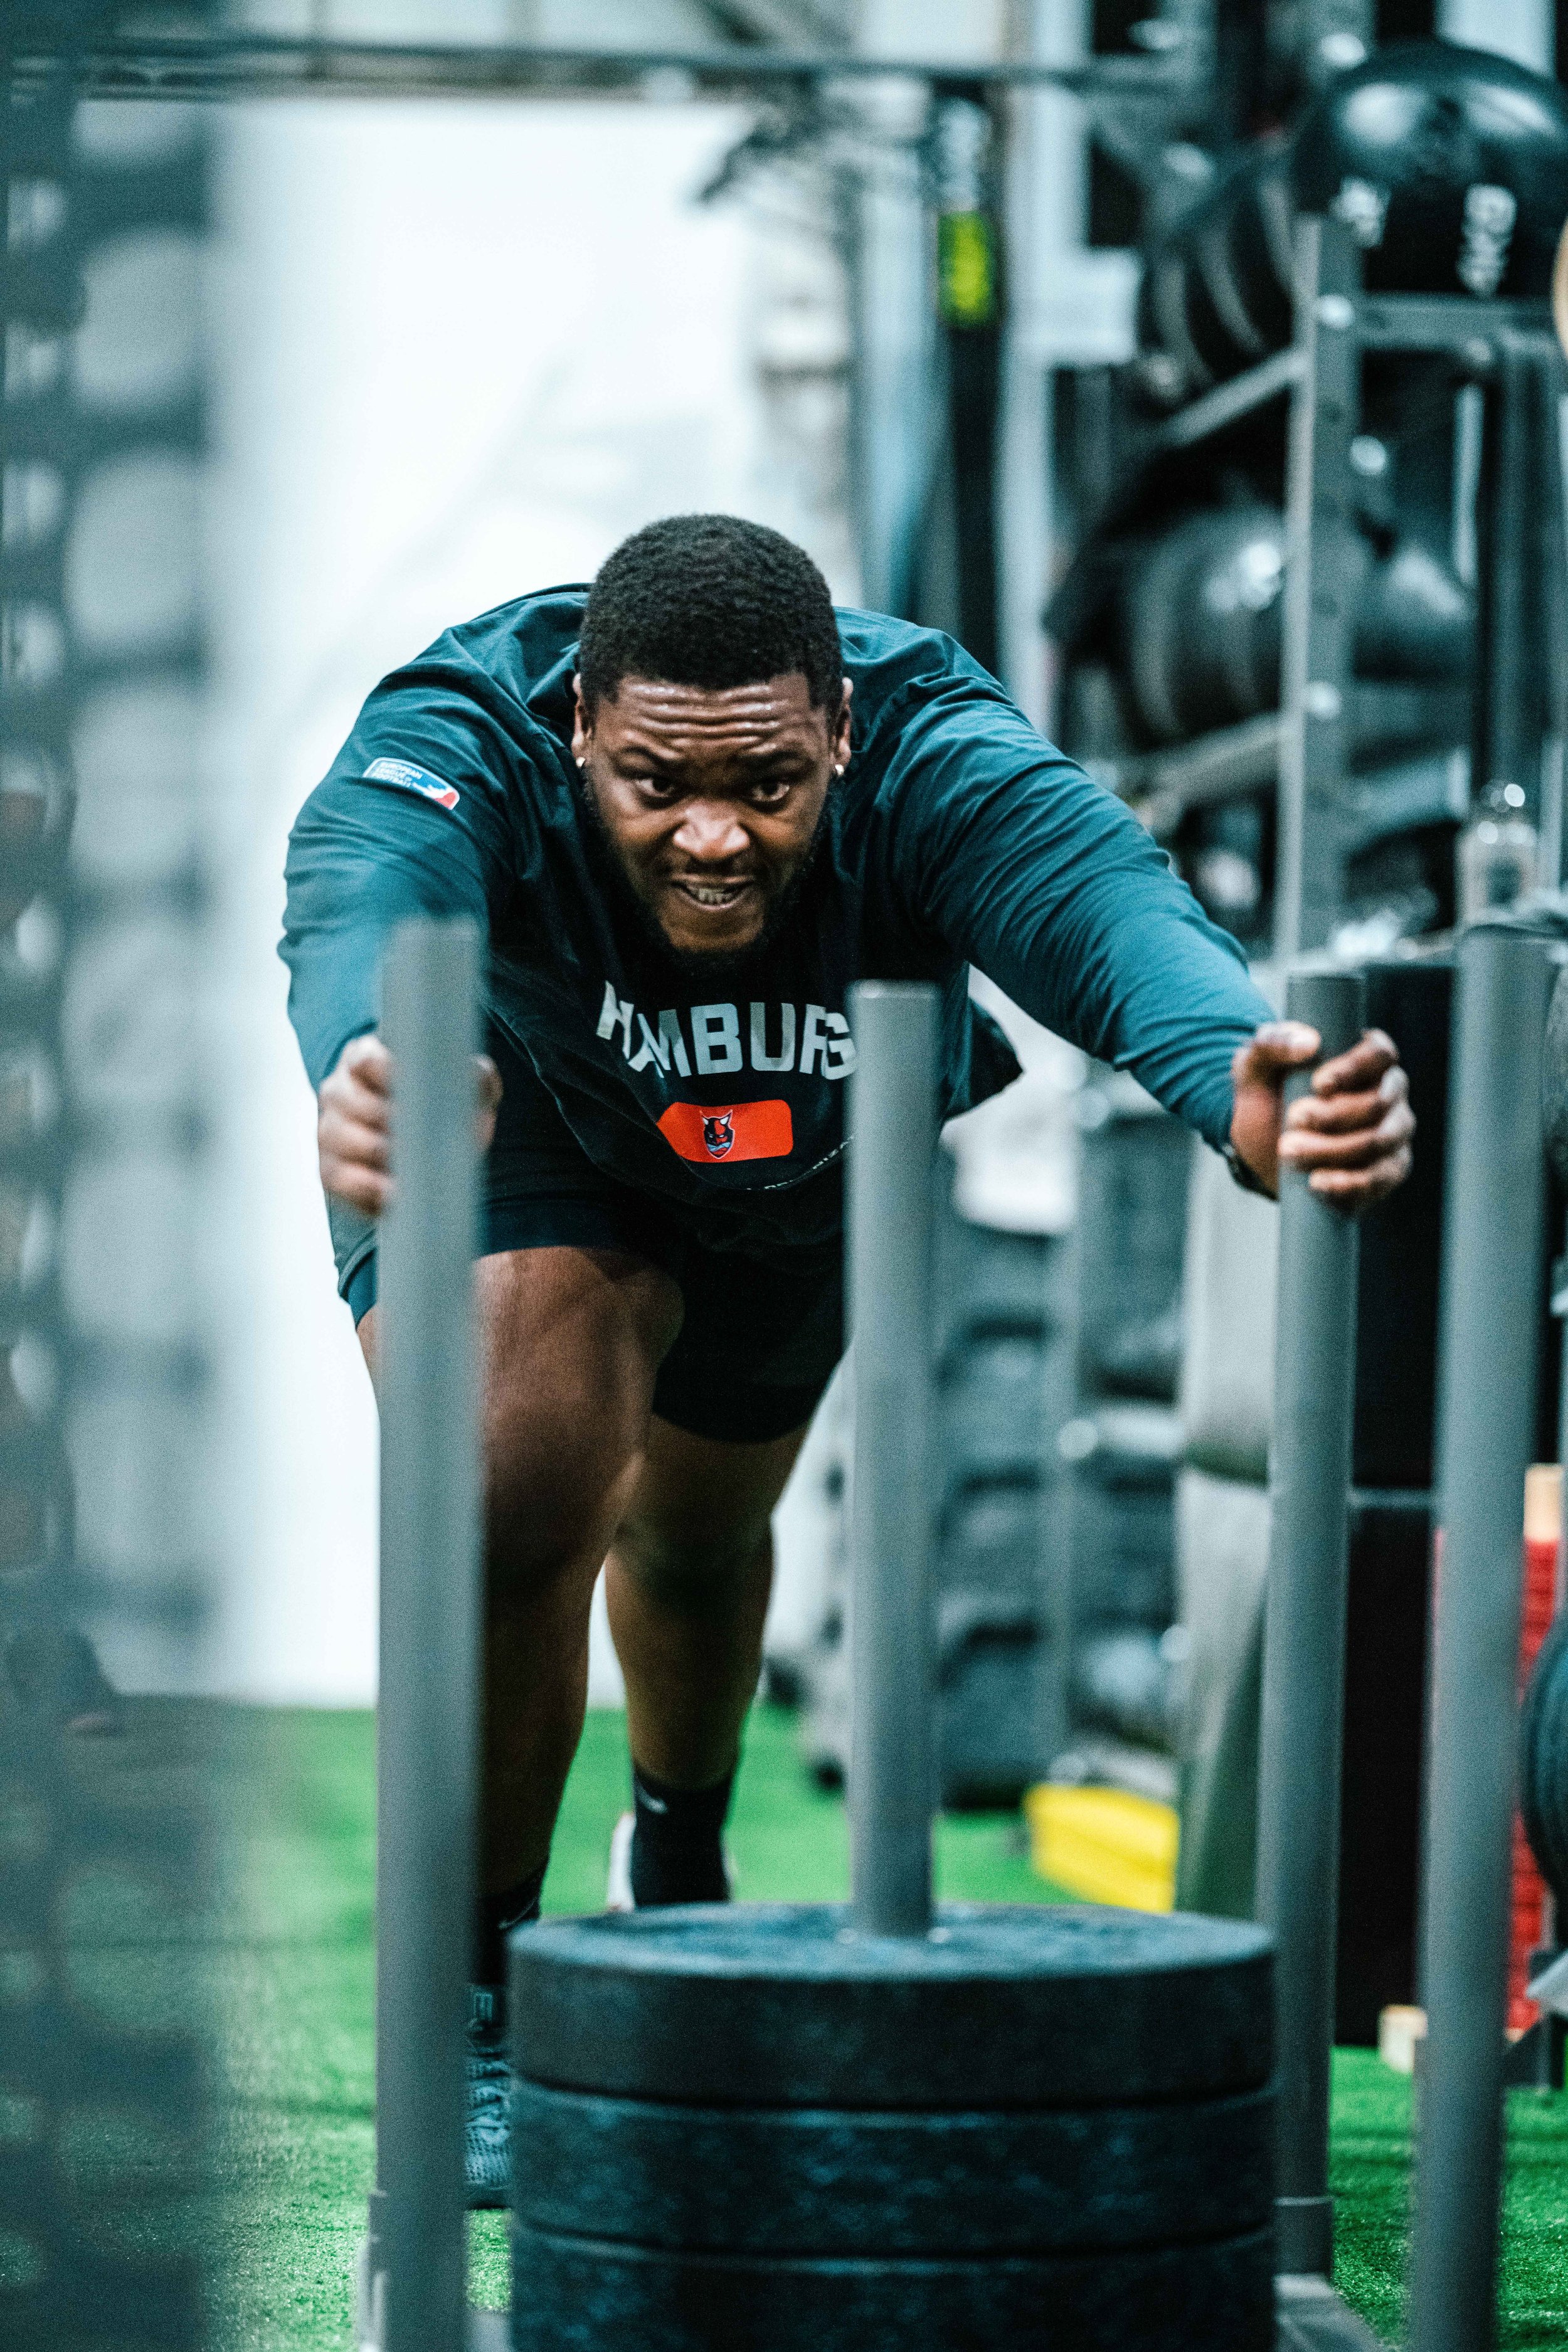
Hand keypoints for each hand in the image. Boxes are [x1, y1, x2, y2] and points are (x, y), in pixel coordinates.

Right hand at [317, 1033, 501, 1215]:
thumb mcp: (471, 1090)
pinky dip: (365, 1187)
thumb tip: (472, 1074)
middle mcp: (339, 1090)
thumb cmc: (450, 1111)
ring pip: (338, 1137)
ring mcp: (329, 1129)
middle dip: (384, 1118)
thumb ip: (476, 1076)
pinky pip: (337, 1177)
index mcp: (366, 1058)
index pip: (364, 1060)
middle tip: (418, 1133)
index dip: (386, 1073)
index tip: (415, 1090)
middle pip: (348, 1099)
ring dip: (375, 1152)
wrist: (438, 1158)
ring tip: (409, 1163)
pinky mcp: (330, 1168)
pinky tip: (393, 1191)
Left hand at [1230, 1021, 1413, 1209]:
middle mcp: (1389, 1092)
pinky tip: (1317, 1183)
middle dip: (1333, 1116)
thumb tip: (1309, 1042)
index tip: (1319, 1085)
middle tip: (1293, 1120)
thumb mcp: (1254, 1067)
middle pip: (1378, 1102)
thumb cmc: (1267, 1097)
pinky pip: (1381, 1178)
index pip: (1380, 1053)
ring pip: (1379, 1141)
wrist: (1263, 1149)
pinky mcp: (1387, 1170)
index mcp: (1365, 1058)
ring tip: (1290, 1152)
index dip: (1354, 1068)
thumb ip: (1271, 1043)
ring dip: (1332, 1150)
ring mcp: (1393, 1132)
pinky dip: (1348, 1183)